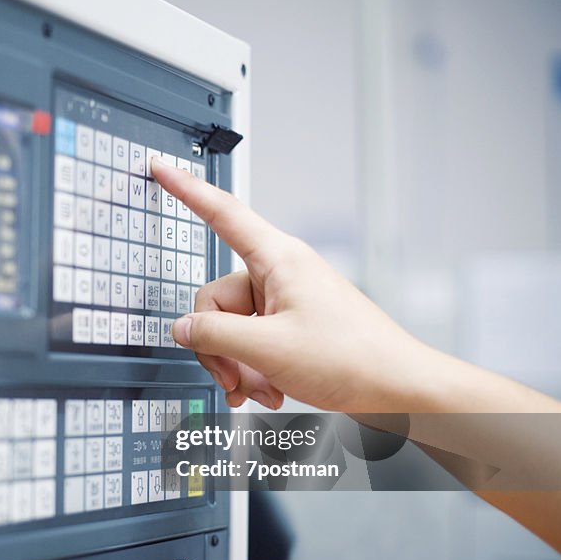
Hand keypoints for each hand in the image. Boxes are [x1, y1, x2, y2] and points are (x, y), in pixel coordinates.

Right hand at [151, 157, 431, 411]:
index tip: (163, 168)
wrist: (397, 388)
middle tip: (231, 376)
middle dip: (217, 345)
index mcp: (278, 260)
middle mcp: (280, 275)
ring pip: (232, 328)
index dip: (187, 189)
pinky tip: (267, 391)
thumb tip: (183, 328)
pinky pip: (251, 342)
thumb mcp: (268, 349)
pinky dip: (252, 371)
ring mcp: (286, 302)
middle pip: (216, 299)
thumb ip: (214, 336)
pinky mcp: (291, 326)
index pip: (222, 214)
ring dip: (236, 365)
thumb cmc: (353, 358)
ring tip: (257, 389)